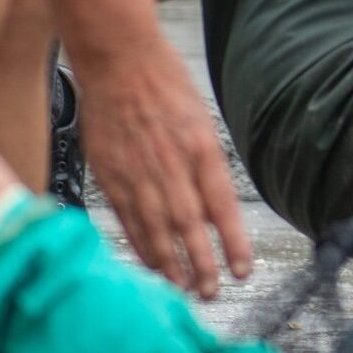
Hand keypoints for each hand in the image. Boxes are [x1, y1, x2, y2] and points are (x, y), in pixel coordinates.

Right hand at [73, 39, 251, 298]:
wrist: (119, 60)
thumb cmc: (166, 85)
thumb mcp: (200, 119)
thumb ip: (207, 164)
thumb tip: (216, 209)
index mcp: (201, 147)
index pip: (223, 205)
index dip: (233, 242)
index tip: (242, 270)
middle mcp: (171, 164)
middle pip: (189, 226)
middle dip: (201, 264)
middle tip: (211, 292)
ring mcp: (137, 171)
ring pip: (156, 228)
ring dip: (170, 264)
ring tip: (183, 289)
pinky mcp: (110, 173)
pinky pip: (127, 218)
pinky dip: (140, 244)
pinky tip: (151, 263)